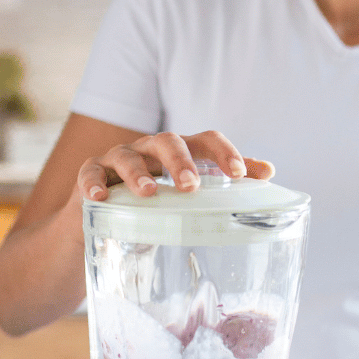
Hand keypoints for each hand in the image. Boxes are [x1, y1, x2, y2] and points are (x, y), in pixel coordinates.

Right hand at [76, 129, 274, 199]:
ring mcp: (118, 159)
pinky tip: (101, 197)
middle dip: (180, 161)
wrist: (106, 218)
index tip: (241, 174)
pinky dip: (93, 184)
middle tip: (191, 186)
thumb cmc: (156, 201)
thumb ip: (225, 180)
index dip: (224, 153)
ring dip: (137, 173)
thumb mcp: (189, 191)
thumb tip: (269, 172)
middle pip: (167, 141)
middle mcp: (150, 149)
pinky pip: (89, 174)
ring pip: (127, 155)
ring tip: (148, 193)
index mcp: (180, 152)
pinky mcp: (90, 175)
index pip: (205, 141)